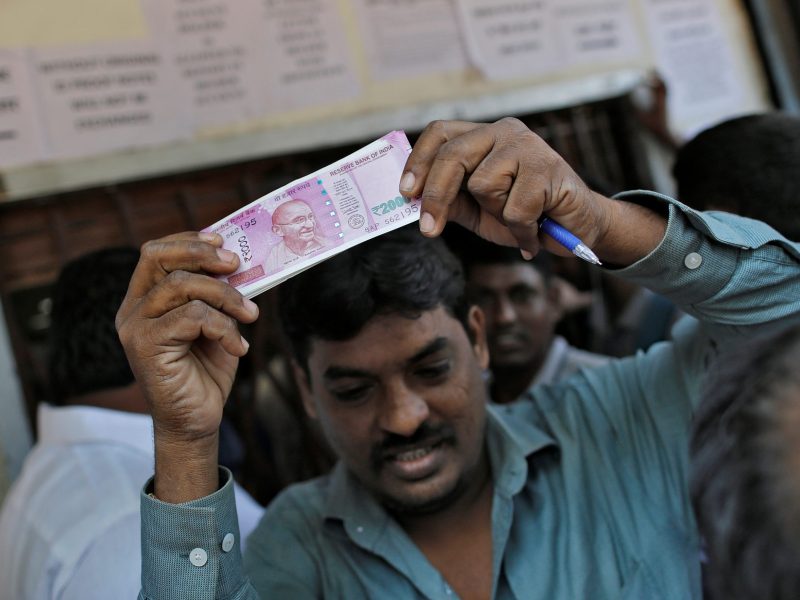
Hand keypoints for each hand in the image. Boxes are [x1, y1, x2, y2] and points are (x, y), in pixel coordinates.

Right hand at [116, 232, 258, 499]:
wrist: (196, 420)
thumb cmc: (205, 371)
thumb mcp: (215, 324)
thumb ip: (216, 295)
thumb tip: (238, 263)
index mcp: (145, 299)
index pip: (156, 253)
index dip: (188, 241)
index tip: (221, 241)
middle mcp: (133, 309)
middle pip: (158, 258)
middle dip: (201, 255)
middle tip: (236, 264)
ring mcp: (135, 326)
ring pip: (181, 286)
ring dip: (226, 296)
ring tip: (251, 315)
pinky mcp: (146, 345)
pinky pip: (192, 318)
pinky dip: (224, 328)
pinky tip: (239, 347)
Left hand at [400, 118, 613, 258]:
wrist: (575, 226)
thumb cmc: (523, 215)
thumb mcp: (477, 210)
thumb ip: (449, 201)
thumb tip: (414, 200)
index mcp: (481, 137)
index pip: (440, 134)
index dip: (418, 161)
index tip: (405, 192)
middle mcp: (502, 132)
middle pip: (453, 155)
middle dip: (436, 196)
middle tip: (429, 231)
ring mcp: (527, 145)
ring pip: (483, 183)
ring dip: (497, 214)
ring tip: (518, 220)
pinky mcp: (547, 167)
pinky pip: (515, 207)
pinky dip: (522, 230)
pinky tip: (534, 233)